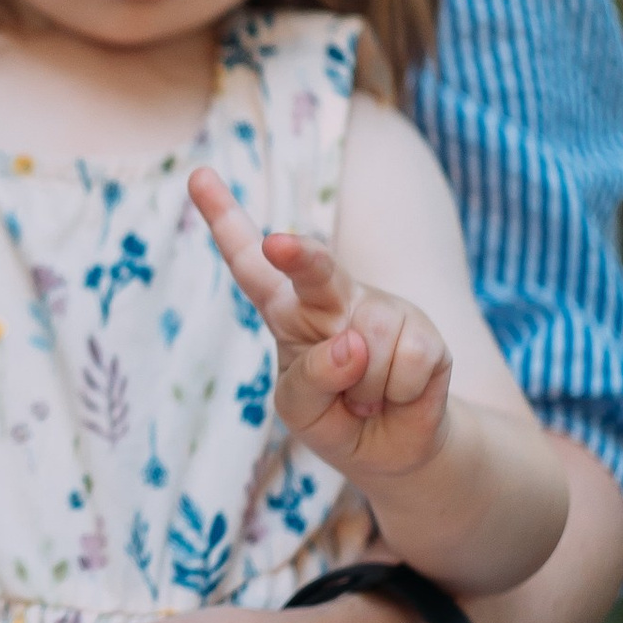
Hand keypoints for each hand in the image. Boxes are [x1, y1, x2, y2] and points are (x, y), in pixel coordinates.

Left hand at [188, 164, 452, 481]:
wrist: (394, 446)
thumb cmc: (334, 418)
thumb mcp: (300, 410)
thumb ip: (309, 380)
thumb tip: (351, 342)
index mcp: (286, 309)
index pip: (248, 261)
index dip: (223, 217)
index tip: (197, 175)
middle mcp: (332, 297)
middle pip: (313, 266)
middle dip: (298, 254)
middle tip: (278, 244)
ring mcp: (381, 308)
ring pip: (368, 344)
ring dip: (365, 390)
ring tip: (367, 400)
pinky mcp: (424, 331)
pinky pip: (406, 362)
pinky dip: (397, 394)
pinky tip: (397, 396)